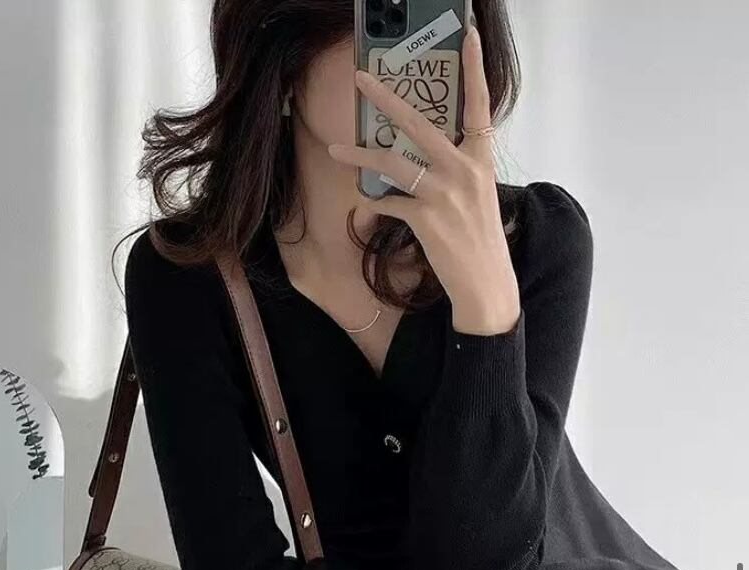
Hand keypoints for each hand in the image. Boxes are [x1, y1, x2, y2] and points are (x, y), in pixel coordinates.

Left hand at [327, 29, 518, 335]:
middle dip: (386, 99)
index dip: (473, 69)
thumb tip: (422, 157)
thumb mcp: (478, 195)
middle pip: (418, 125)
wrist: (486, 282)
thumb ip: (456, 170)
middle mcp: (464, 170)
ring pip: (393, 163)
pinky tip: (368, 204)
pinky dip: (376, 203)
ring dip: (361, 156)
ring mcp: (444, 194)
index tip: (466, 34)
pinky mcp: (425, 219)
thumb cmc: (481, 239)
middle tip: (362, 79)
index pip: (479, 106)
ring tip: (336, 151)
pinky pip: (389, 203)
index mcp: (481, 160)